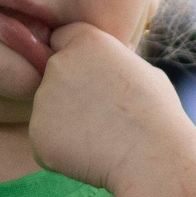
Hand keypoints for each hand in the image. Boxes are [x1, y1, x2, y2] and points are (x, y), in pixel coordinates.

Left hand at [26, 21, 194, 192]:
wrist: (153, 156)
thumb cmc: (158, 114)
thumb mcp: (145, 72)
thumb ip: (116, 63)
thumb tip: (114, 61)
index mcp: (85, 41)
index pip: (62, 40)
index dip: (77, 62)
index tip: (94, 82)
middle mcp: (58, 64)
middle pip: (53, 77)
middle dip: (69, 95)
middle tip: (103, 117)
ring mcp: (43, 99)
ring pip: (49, 112)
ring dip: (67, 125)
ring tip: (102, 139)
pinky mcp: (37, 133)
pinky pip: (46, 141)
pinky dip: (62, 151)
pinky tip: (91, 156)